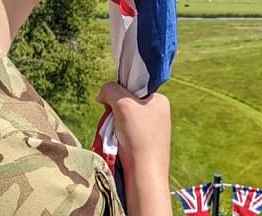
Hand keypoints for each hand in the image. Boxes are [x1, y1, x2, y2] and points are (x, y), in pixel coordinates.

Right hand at [97, 82, 170, 215]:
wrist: (144, 174)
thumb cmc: (138, 137)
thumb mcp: (123, 104)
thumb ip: (110, 90)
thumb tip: (102, 94)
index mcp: (160, 100)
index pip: (133, 86)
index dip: (119, 93)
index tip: (114, 104)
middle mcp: (158, 113)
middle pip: (127, 103)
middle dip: (115, 112)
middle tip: (114, 122)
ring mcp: (152, 130)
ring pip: (123, 120)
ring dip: (114, 126)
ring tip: (116, 136)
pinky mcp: (144, 145)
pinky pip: (125, 134)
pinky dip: (117, 138)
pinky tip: (118, 145)